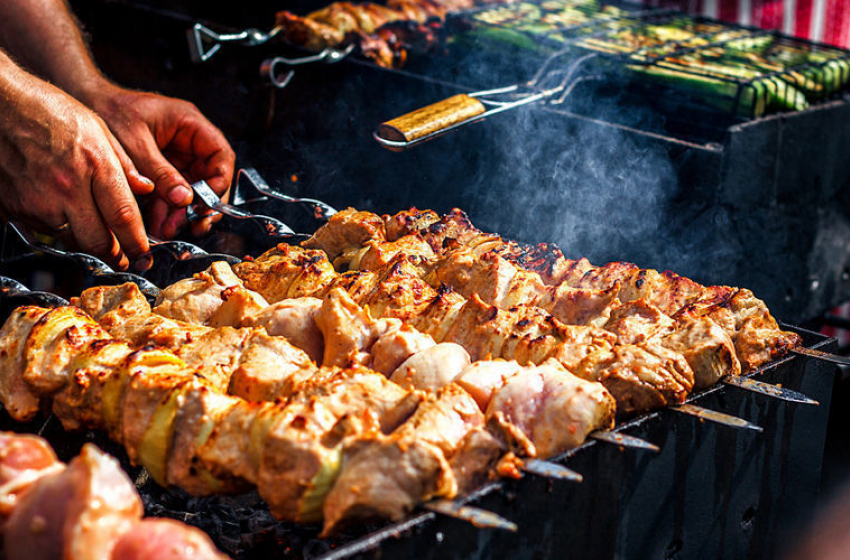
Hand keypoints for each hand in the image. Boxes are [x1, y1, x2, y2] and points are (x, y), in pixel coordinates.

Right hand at [0, 64, 153, 269]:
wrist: (1, 104)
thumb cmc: (50, 111)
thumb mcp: (99, 129)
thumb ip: (124, 165)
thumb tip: (146, 189)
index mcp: (94, 166)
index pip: (123, 218)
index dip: (137, 243)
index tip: (144, 253)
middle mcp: (66, 188)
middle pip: (98, 242)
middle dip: (115, 255)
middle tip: (124, 256)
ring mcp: (38, 200)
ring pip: (72, 241)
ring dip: (88, 243)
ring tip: (97, 235)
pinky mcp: (16, 206)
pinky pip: (46, 230)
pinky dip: (60, 228)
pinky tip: (64, 213)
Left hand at [82, 84, 234, 239]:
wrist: (83, 104)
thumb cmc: (109, 110)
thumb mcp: (137, 144)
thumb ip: (162, 172)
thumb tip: (185, 200)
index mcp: (190, 124)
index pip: (221, 155)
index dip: (219, 182)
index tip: (207, 204)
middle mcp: (189, 141)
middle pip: (210, 178)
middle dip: (202, 204)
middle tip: (193, 224)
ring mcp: (176, 156)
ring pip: (191, 190)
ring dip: (182, 212)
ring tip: (169, 230)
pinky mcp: (161, 169)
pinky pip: (171, 193)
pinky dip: (167, 210)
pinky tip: (159, 225)